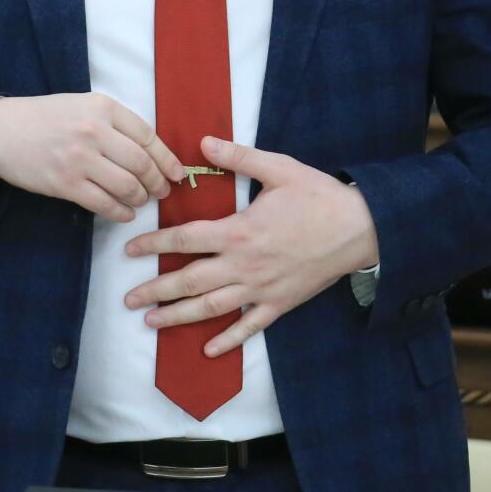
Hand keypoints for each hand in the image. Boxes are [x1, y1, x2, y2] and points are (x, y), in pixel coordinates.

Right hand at [0, 93, 185, 222]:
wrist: (0, 130)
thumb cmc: (44, 117)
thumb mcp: (82, 105)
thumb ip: (114, 123)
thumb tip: (150, 151)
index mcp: (102, 107)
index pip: (148, 136)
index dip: (167, 159)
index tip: (177, 174)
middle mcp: (94, 131)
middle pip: (141, 164)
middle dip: (157, 183)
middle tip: (161, 191)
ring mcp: (79, 159)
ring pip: (127, 186)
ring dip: (140, 199)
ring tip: (141, 201)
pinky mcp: (65, 184)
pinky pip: (104, 204)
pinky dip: (121, 212)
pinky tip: (125, 213)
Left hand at [123, 136, 378, 355]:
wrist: (361, 229)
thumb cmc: (319, 196)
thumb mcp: (279, 168)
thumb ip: (238, 157)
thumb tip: (202, 142)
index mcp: (239, 230)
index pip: (185, 239)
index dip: (154, 244)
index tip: (130, 251)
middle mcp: (244, 265)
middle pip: (190, 281)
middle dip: (156, 291)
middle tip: (128, 299)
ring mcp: (261, 288)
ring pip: (211, 308)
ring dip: (178, 317)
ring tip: (151, 323)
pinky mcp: (280, 303)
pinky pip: (249, 326)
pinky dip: (228, 340)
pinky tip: (208, 350)